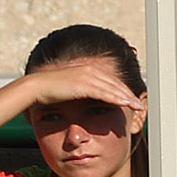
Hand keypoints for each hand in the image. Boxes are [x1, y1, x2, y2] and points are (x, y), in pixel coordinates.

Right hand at [23, 59, 142, 114]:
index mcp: (88, 71)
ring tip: (138, 106)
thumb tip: (88, 100)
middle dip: (129, 94)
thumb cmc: (51, 92)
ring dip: (127, 97)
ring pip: (113, 88)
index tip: (132, 99)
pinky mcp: (83, 84)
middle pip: (116, 84)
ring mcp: (87, 76)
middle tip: (140, 103)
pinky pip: (104, 92)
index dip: (123, 91)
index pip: (111, 81)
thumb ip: (81, 92)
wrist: (36, 88)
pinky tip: (125, 104)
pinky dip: (116, 98)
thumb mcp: (70, 90)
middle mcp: (90, 71)